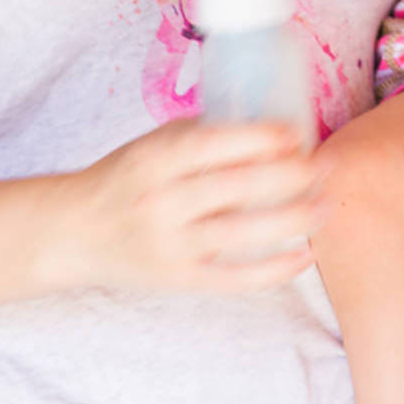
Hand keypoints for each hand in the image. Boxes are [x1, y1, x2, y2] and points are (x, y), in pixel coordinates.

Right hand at [43, 118, 327, 295]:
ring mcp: (173, 245)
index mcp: (158, 159)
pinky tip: (306, 254)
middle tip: (328, 163)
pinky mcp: (181, 279)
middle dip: (294, 174)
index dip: (264, 138)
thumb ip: (207, 133)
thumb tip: (274, 124)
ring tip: (327, 204)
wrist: (75, 232)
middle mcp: (165, 202)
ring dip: (295, 218)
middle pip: (241, 188)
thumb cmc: (126, 176)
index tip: (298, 132)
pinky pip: (236, 279)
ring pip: (245, 233)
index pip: (218, 144)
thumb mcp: (156, 142)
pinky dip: (275, 270)